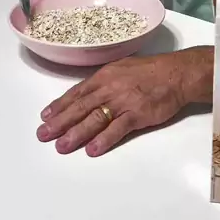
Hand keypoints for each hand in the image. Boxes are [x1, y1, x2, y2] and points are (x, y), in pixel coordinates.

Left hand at [36, 52, 187, 155]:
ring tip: (62, 146)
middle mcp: (110, 88)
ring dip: (76, 133)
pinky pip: (118, 128)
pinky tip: (92, 149)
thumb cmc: (150, 71)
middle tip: (44, 135)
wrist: (176, 74)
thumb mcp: (121, 69)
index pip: (77, 93)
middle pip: (80, 107)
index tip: (45, 117)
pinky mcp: (138, 114)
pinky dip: (104, 139)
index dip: (60, 106)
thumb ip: (103, 82)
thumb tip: (85, 95)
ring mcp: (123, 101)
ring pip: (95, 118)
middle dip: (60, 122)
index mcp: (104, 76)